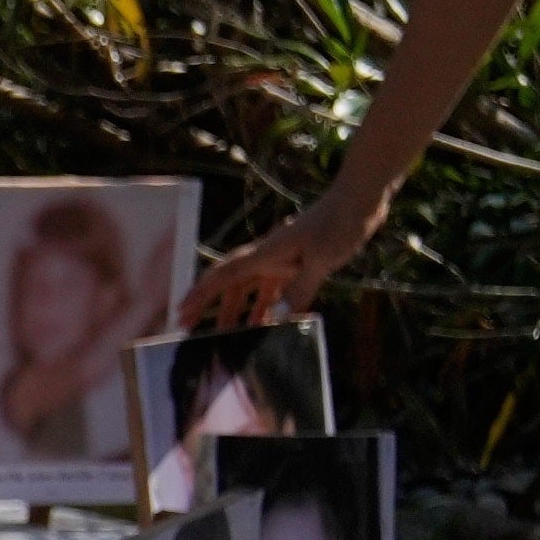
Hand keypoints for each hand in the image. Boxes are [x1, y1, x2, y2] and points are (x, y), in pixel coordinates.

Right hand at [182, 180, 375, 336]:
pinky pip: (274, 289)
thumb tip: (275, 320)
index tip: (181, 312)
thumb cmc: (338, 224)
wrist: (358, 201)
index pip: (224, 277)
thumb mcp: (321, 258)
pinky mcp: (298, 262)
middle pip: (230, 285)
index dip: (200, 296)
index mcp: (266, 254)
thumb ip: (298, 289)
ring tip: (229, 338)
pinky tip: (268, 324)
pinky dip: (267, 307)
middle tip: (192, 330)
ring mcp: (282, 259)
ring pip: (250, 289)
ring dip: (238, 312)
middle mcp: (267, 257)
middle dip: (210, 307)